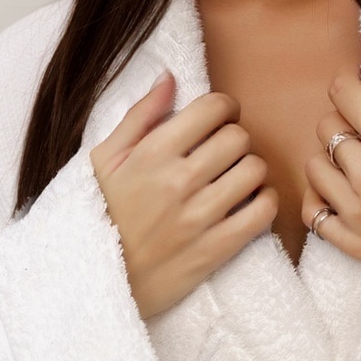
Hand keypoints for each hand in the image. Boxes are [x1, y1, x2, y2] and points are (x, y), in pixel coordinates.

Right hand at [90, 74, 277, 318]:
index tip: (219, 118)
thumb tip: (169, 77)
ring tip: (235, 176)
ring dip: (250, 168)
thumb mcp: (104, 160)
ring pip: (255, 169)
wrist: (96, 283)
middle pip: (239, 137)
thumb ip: (140, 116)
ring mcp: (200, 216)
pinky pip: (263, 211)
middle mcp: (179, 180)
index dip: (223, 108)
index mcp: (152, 152)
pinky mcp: (216, 249)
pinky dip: (264, 201)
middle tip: (224, 151)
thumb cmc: (100, 214)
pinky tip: (248, 202)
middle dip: (235, 138)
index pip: (213, 108)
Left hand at [301, 47, 360, 284]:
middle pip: (326, 128)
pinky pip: (311, 211)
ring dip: (332, 160)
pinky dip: (320, 199)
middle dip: (344, 122)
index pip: (343, 95)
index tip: (358, 92)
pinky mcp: (351, 243)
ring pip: (314, 166)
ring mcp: (354, 212)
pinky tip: (344, 195)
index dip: (350, 87)